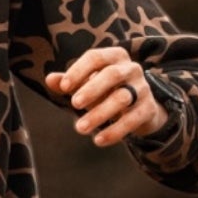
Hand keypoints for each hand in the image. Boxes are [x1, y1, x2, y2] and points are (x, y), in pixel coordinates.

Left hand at [45, 46, 167, 146]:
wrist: (138, 108)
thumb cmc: (105, 91)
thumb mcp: (86, 84)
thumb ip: (68, 82)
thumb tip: (49, 79)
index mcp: (114, 56)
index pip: (95, 57)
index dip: (79, 71)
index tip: (64, 87)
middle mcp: (131, 69)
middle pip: (112, 75)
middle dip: (92, 89)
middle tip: (74, 104)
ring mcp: (143, 88)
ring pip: (122, 98)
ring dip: (99, 114)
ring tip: (80, 128)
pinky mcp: (148, 109)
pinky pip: (132, 120)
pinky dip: (115, 131)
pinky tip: (98, 140)